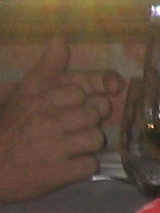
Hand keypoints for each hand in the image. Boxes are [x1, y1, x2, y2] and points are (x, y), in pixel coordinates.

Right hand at [0, 38, 122, 204]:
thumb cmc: (9, 129)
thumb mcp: (24, 94)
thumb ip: (46, 68)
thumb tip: (61, 38)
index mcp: (42, 100)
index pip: (83, 93)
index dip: (79, 103)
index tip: (66, 111)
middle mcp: (49, 121)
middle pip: (95, 114)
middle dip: (86, 123)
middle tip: (68, 131)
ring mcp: (55, 148)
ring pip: (97, 139)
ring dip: (86, 145)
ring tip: (68, 148)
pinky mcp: (59, 174)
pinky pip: (90, 164)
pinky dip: (81, 167)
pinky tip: (66, 165)